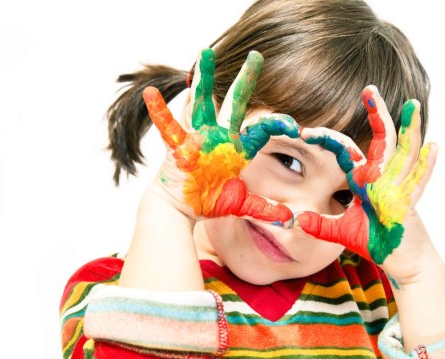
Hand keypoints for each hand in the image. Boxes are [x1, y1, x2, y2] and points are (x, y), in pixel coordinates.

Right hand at [143, 49, 293, 223]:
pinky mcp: (179, 146)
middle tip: (256, 55)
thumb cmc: (207, 202)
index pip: (261, 129)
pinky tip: (150, 93)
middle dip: (245, 79)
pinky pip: (169, 127)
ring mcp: (198, 138)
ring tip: (205, 51)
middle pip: (235, 102)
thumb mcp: (239, 203)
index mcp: (237, 148)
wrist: (179, 208)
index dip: (276, 124)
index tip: (295, 126)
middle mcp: (219, 137)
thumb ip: (263, 209)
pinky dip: (159, 111)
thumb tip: (288, 220)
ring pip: (203, 102)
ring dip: (204, 79)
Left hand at [296, 86, 436, 270]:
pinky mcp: (409, 205)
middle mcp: (384, 180)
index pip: (351, 153)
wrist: (403, 261)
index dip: (333, 141)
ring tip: (413, 105)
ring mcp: (399, 190)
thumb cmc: (376, 242)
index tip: (310, 131)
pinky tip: (433, 147)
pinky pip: (418, 182)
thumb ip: (321, 225)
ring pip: (404, 154)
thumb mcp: (342, 233)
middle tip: (369, 89)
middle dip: (377, 115)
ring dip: (409, 129)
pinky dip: (426, 166)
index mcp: (368, 181)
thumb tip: (297, 222)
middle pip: (383, 141)